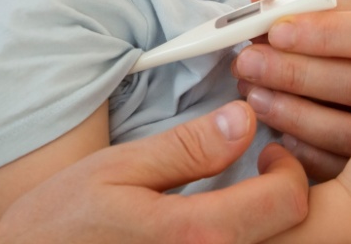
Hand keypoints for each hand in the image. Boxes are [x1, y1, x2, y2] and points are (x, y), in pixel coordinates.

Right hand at [0, 101, 308, 243]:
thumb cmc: (61, 224)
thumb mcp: (118, 169)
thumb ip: (188, 148)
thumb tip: (244, 118)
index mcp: (196, 235)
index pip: (288, 203)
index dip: (289, 170)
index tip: (268, 153)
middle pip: (289, 235)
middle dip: (284, 198)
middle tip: (261, 173)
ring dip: (266, 224)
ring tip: (241, 200)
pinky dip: (240, 241)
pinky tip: (219, 227)